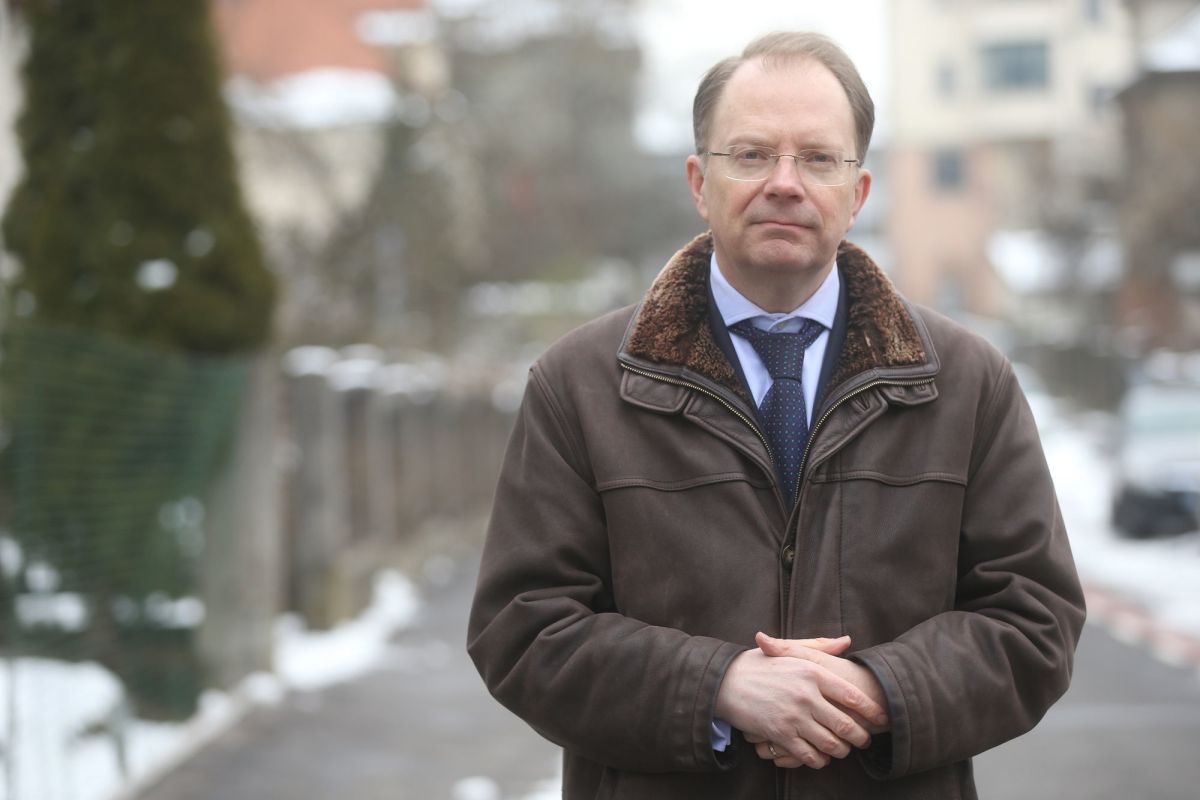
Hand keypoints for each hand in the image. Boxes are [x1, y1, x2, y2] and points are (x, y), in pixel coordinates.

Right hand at [715, 634, 887, 768]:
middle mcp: (805, 695)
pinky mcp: (780, 734)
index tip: (881, 718)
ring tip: (845, 750)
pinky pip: (809, 755)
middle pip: (846, 724)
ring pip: (830, 743)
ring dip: (842, 751)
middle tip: (865, 740)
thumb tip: (846, 641)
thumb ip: (819, 647)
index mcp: (810, 671)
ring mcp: (793, 717)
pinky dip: (820, 760)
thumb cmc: (758, 664)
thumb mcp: (789, 650)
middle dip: (861, 737)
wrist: (725, 682)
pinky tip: (821, 757)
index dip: (871, 710)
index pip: (851, 695)